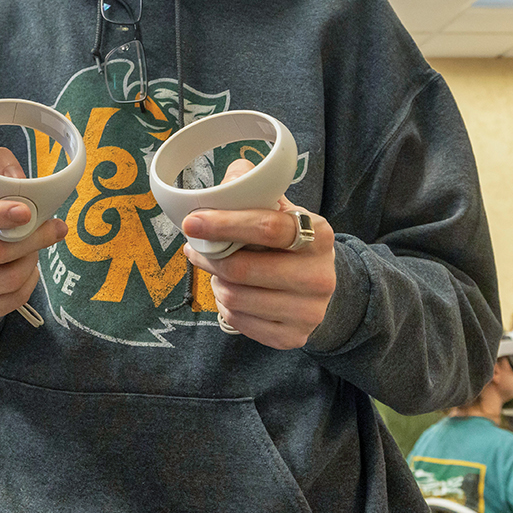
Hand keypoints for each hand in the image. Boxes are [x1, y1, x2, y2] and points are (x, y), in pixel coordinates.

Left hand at [181, 158, 334, 349]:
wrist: (320, 286)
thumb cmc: (291, 243)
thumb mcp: (284, 211)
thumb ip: (257, 189)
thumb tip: (234, 175)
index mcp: (319, 236)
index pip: (266, 228)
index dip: (224, 224)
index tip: (192, 222)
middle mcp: (320, 276)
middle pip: (243, 269)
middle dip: (209, 256)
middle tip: (195, 247)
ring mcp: (309, 311)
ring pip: (235, 297)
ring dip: (216, 282)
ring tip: (218, 270)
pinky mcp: (293, 337)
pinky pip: (238, 322)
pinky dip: (225, 306)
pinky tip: (232, 292)